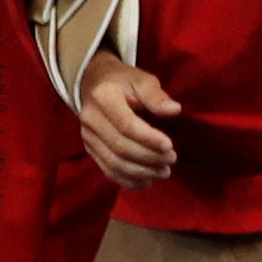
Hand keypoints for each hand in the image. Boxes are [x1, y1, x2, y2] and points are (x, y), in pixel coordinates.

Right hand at [78, 51, 180, 188]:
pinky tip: (147, 181)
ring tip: (164, 172)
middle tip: (172, 160)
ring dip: (141, 172)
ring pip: (113, 163)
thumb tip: (174, 110)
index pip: (125, 124)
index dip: (148, 139)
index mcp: (103, 97)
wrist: (92, 83)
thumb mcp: (140, 80)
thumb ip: (156, 95)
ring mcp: (87, 136)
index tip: (170, 146)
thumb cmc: (122, 81)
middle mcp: (90, 118)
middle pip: (120, 147)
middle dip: (149, 157)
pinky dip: (128, 180)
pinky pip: (107, 170)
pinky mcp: (89, 148)